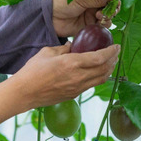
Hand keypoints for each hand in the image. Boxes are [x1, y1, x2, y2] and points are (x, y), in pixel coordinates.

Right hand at [0, 42, 120, 123]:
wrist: (24, 93)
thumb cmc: (32, 71)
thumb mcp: (48, 52)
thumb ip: (63, 48)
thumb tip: (72, 46)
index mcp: (72, 63)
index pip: (99, 57)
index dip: (111, 51)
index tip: (116, 46)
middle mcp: (78, 77)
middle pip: (104, 69)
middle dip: (113, 60)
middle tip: (116, 53)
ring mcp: (77, 88)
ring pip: (101, 79)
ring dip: (108, 70)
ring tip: (110, 63)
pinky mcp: (74, 95)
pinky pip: (91, 85)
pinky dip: (98, 77)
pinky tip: (96, 72)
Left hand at [52, 0, 118, 36]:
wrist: (50, 18)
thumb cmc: (62, 2)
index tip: (113, 2)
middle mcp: (93, 3)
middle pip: (110, 6)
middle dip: (111, 9)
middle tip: (108, 11)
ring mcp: (91, 14)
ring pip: (108, 16)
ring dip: (107, 17)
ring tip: (99, 16)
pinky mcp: (89, 25)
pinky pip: (101, 26)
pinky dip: (104, 25)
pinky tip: (98, 23)